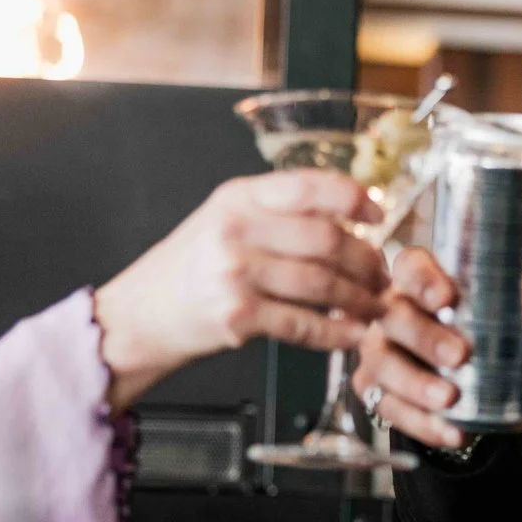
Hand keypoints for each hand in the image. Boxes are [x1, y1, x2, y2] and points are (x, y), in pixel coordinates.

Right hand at [92, 171, 387, 410]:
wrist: (140, 315)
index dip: (355, 199)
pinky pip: (304, 324)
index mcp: (238, 197)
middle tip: (381, 275)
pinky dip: (335, 332)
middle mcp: (236, 230)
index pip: (310, 187)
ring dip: (359, 299)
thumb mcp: (224, 220)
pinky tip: (351, 334)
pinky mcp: (236, 316)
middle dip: (366, 260)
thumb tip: (348, 218)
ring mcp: (235, 273)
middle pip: (327, 239)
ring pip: (322, 283)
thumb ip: (277, 213)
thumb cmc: (190, 268)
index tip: (379, 215)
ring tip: (374, 306)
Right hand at [353, 249, 521, 448]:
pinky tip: (453, 433)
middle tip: (461, 354)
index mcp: (418, 279)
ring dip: (415, 384)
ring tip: (449, 400)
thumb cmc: (478, 319)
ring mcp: (379, 352)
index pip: (409, 266)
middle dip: (425, 336)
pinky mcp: (378, 391)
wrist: (458, 365)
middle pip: (394, 317)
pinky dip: (421, 424)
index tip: (448, 297)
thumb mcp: (508, 300)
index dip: (423, 279)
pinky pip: (389, 408)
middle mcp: (390, 311)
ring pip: (382, 365)